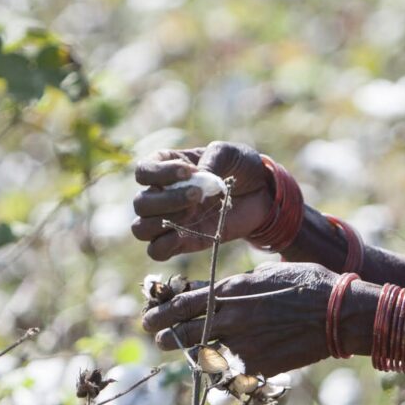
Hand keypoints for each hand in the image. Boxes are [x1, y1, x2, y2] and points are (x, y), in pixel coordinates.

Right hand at [131, 141, 275, 261]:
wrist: (263, 193)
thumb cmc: (241, 167)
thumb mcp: (230, 153)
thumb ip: (212, 159)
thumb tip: (197, 176)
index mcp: (167, 167)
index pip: (143, 171)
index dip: (160, 173)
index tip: (189, 172)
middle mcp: (162, 194)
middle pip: (141, 203)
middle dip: (167, 200)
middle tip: (198, 194)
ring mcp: (170, 220)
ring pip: (141, 228)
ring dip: (163, 222)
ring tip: (193, 212)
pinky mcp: (182, 241)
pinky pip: (156, 251)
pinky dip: (164, 246)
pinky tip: (185, 233)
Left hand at [142, 263, 346, 376]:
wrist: (338, 314)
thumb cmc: (310, 284)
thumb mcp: (268, 272)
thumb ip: (239, 283)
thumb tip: (219, 287)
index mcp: (232, 289)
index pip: (184, 301)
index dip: (163, 308)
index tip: (151, 313)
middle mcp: (231, 317)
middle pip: (184, 329)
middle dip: (166, 332)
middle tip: (156, 335)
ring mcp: (242, 344)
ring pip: (201, 353)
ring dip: (187, 352)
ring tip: (179, 350)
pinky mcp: (256, 367)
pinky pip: (228, 373)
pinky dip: (221, 371)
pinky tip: (216, 370)